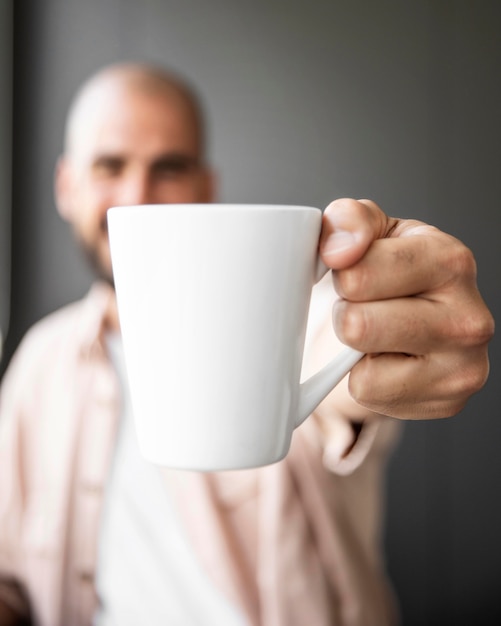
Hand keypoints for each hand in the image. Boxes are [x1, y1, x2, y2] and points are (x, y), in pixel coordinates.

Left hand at [319, 198, 493, 418]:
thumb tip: (338, 250)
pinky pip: (370, 395)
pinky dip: (368, 381)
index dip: (340, 275)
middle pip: (357, 326)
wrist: (423, 316)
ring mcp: (462, 367)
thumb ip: (349, 221)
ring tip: (381, 334)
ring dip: (356, 352)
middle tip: (369, 308)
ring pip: (363, 370)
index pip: (357, 275)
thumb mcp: (372, 232)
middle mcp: (468, 318)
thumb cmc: (396, 271)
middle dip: (348, 315)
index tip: (354, 271)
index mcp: (450, 261)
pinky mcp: (447, 402)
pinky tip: (391, 362)